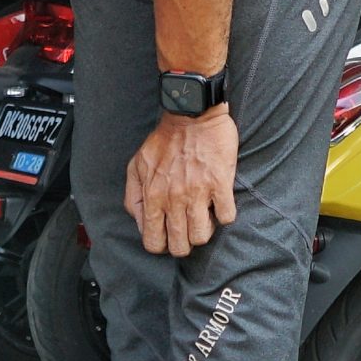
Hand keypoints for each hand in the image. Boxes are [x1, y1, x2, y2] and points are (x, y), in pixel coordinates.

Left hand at [124, 108, 238, 255]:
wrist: (191, 114)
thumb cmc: (164, 140)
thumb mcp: (137, 165)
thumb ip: (134, 195)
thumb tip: (139, 220)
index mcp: (152, 196)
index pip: (153, 241)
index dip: (161, 245)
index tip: (167, 237)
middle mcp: (173, 198)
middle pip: (179, 246)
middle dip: (182, 244)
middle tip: (186, 229)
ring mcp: (198, 192)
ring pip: (202, 237)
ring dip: (203, 232)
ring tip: (203, 217)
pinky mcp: (221, 184)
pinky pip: (226, 217)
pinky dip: (224, 215)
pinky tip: (218, 204)